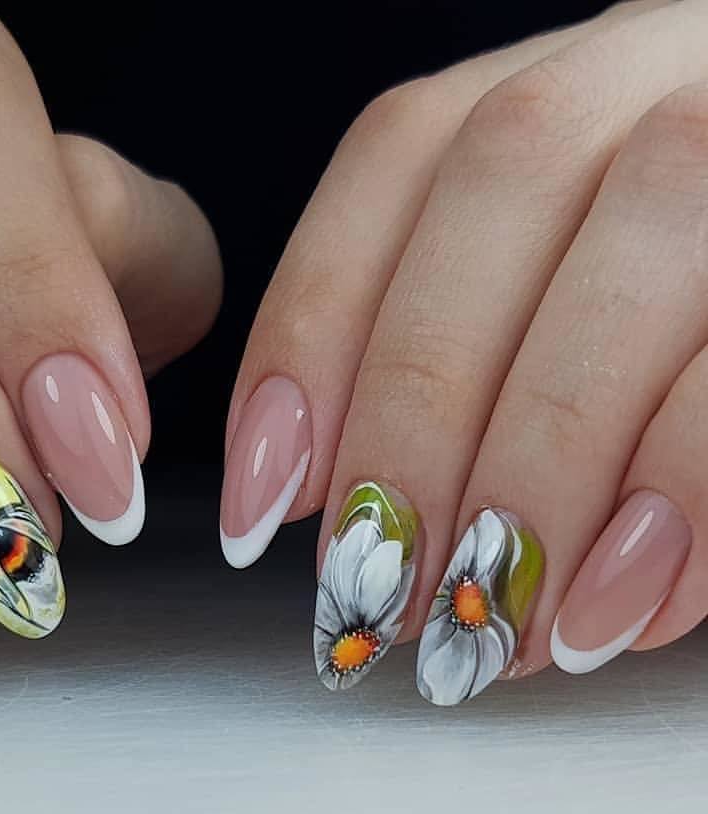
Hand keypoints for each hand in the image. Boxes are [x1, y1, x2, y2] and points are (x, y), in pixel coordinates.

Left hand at [221, 0, 707, 703]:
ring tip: (493, 624)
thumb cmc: (649, 325)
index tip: (262, 501)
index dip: (309, 334)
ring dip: (535, 479)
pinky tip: (610, 612)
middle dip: (415, 419)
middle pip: (501, 192)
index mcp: (559, 86)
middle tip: (381, 586)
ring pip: (631, 272)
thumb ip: (438, 358)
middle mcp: (660, 74)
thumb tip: (325, 494)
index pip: (399, 157)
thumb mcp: (536, 306)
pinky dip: (673, 510)